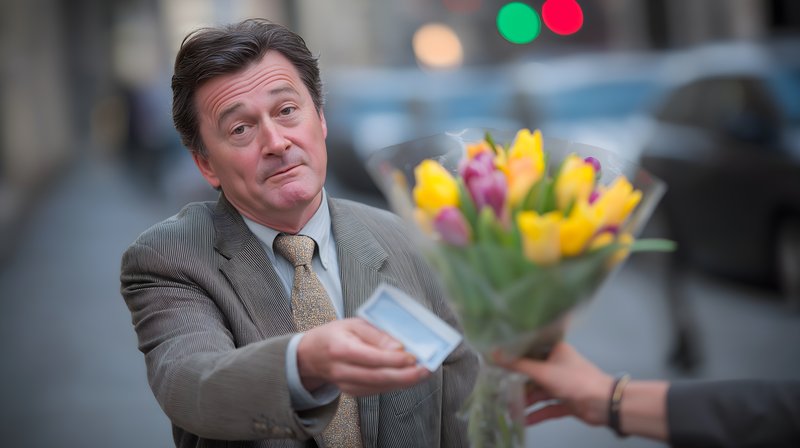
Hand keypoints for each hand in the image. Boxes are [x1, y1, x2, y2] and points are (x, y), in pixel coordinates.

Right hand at [297, 318, 429, 395]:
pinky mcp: (353, 392)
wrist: (312, 355)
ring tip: (424, 372)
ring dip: (405, 381)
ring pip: (380, 387)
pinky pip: (377, 390)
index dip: (394, 359)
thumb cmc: (336, 334)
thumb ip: (377, 334)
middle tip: (426, 369)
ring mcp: (346, 385)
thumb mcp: (353, 324)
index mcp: (340, 348)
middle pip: (378, 377)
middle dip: (406, 375)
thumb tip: (399, 346)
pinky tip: (409, 377)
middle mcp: (342, 370)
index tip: (414, 356)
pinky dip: (395, 384)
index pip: (371, 357)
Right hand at [499, 342, 612, 425]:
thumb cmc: (574, 380)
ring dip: (526, 401)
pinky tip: (523, 421)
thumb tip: (493, 354)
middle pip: (533, 374)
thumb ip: (518, 365)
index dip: (514, 356)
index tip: (496, 361)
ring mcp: (562, 385)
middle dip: (517, 384)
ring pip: (539, 392)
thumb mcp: (543, 371)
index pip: (531, 350)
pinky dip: (537, 413)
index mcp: (555, 351)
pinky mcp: (566, 402)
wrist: (603, 403)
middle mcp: (558, 366)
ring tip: (509, 410)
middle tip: (499, 389)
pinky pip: (547, 407)